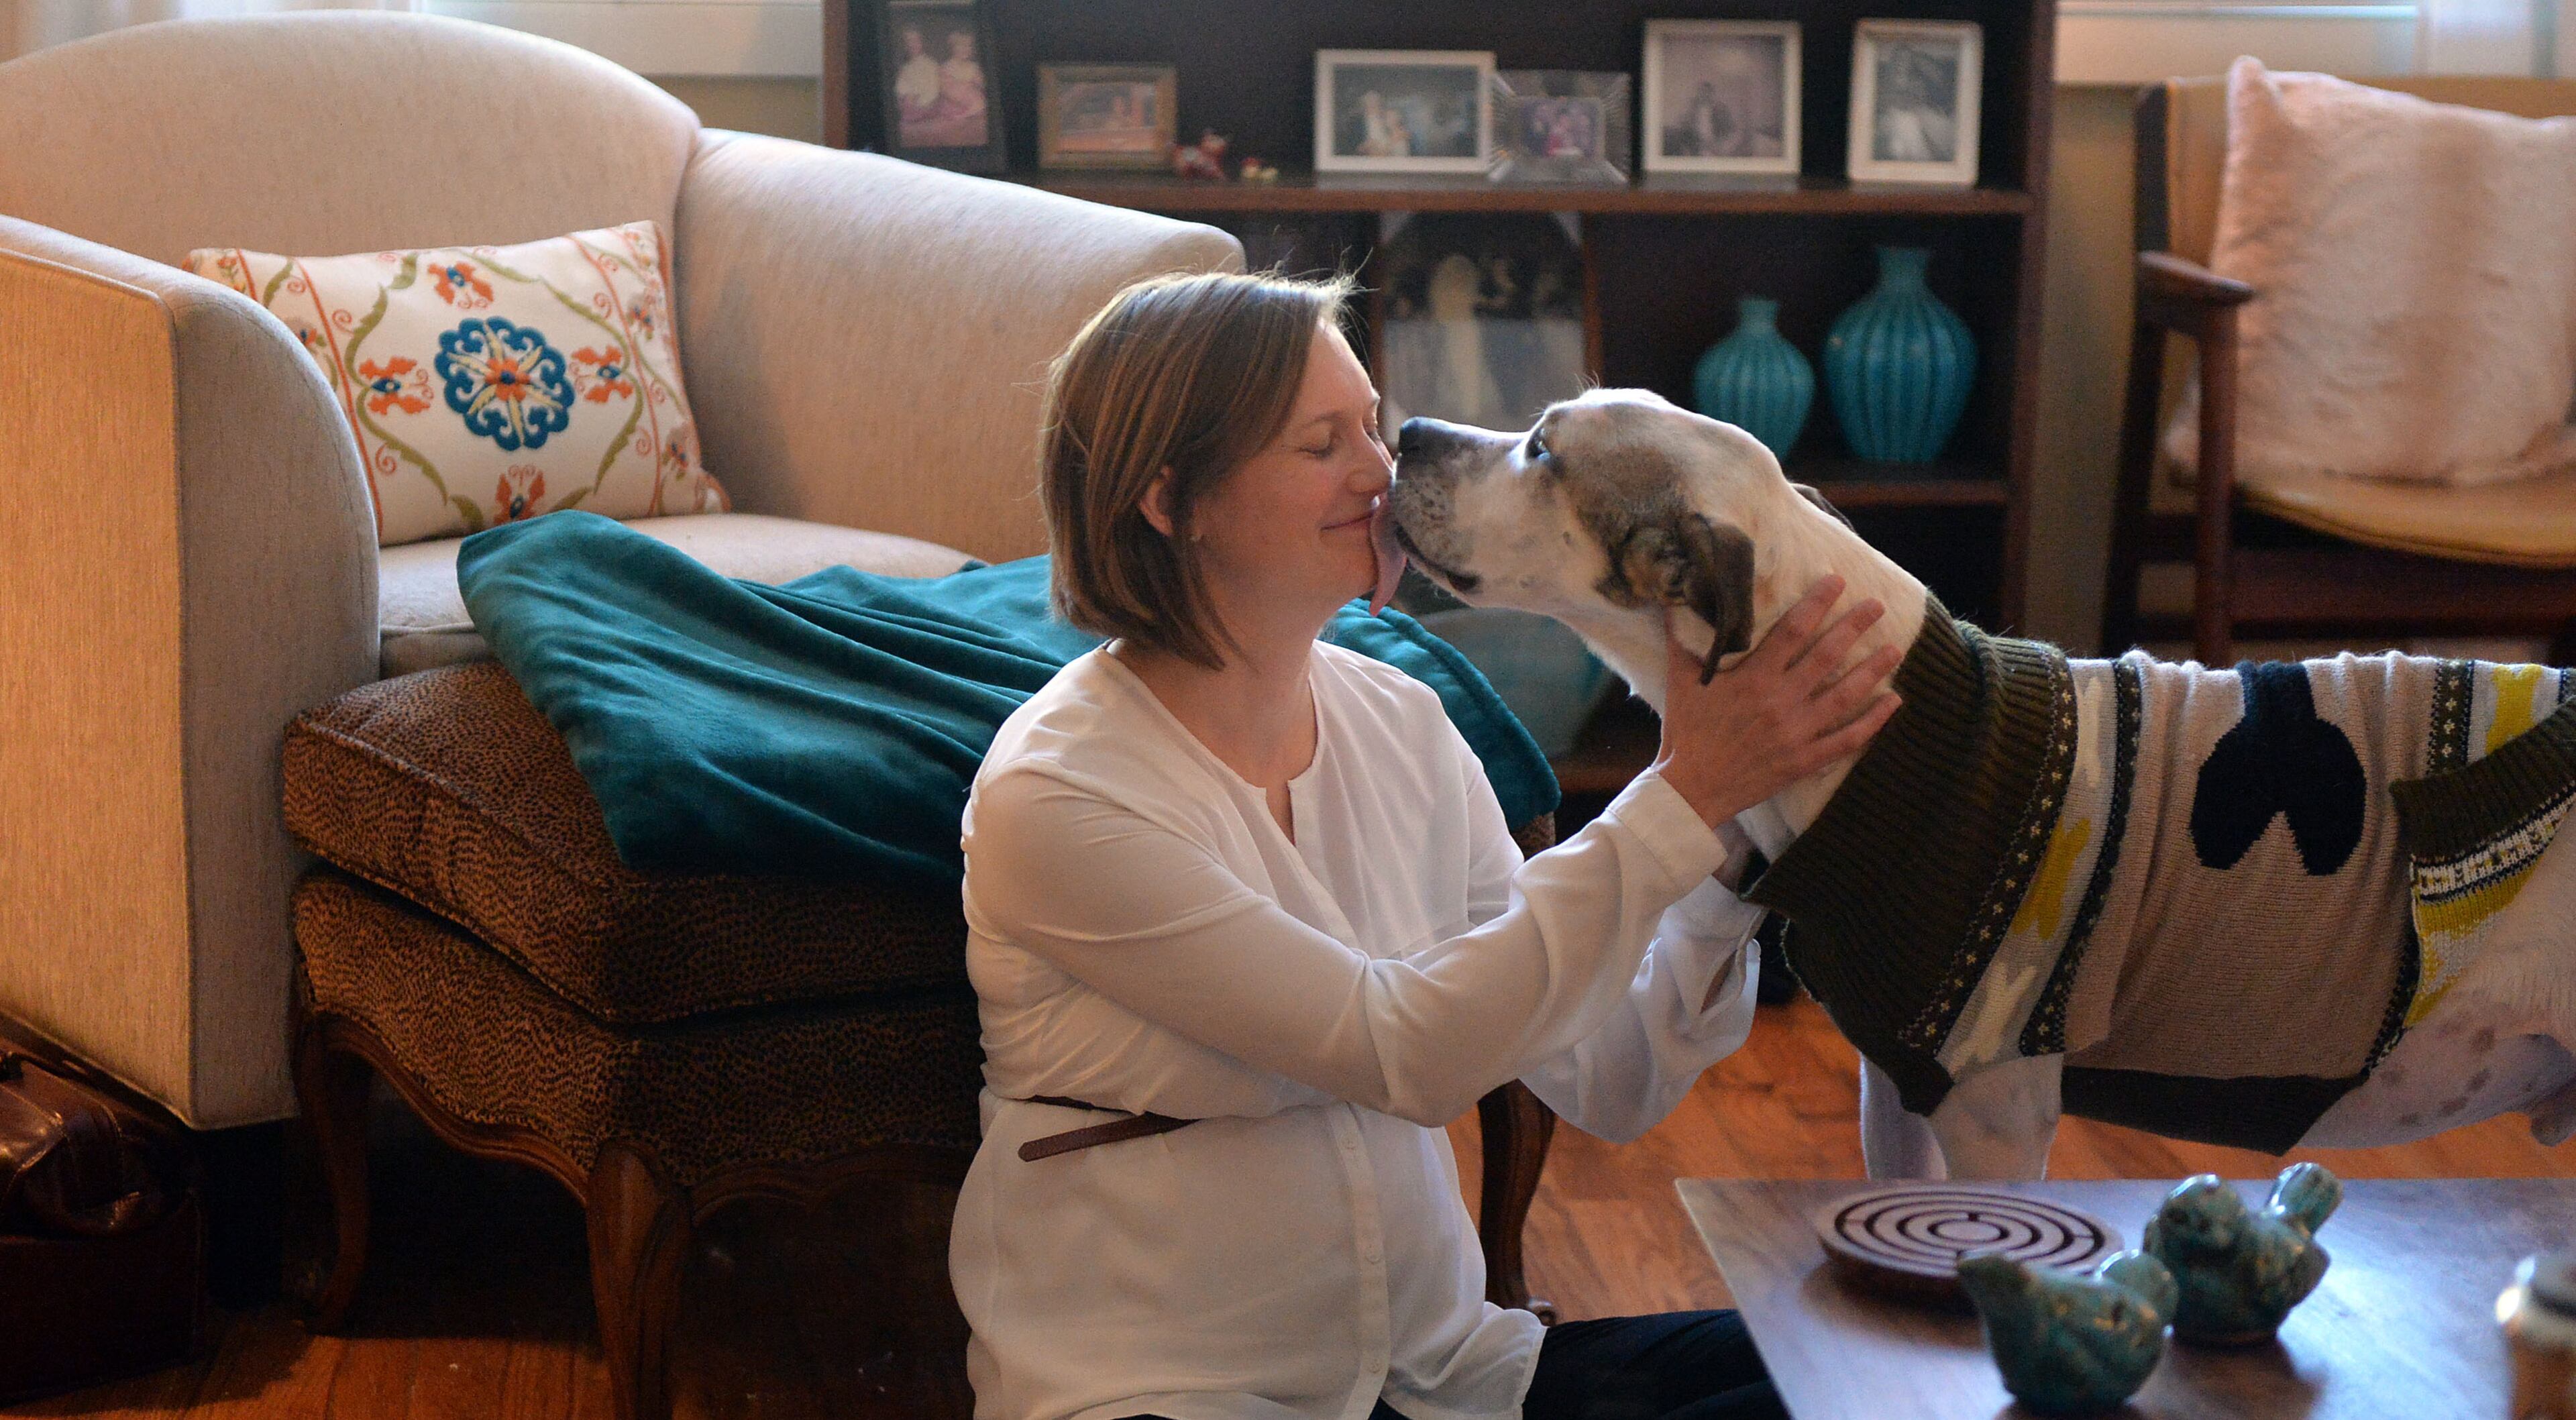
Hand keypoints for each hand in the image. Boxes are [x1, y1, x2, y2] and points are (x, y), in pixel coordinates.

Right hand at [1648, 575, 1903, 830]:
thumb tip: (1674, 601)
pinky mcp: (1805, 760)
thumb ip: (1683, 641)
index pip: (1793, 631)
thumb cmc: (1686, 733)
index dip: (1817, 603)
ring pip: (1844, 695)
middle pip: (1827, 656)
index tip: (1836, 581)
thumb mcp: (1680, 683)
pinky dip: (1873, 721)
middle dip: (1854, 627)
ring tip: (1894, 648)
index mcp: (1754, 679)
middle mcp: (1781, 702)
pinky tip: (1893, 702)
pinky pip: (1847, 739)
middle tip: (1876, 605)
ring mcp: (1797, 733)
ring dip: (1873, 670)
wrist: (1691, 790)